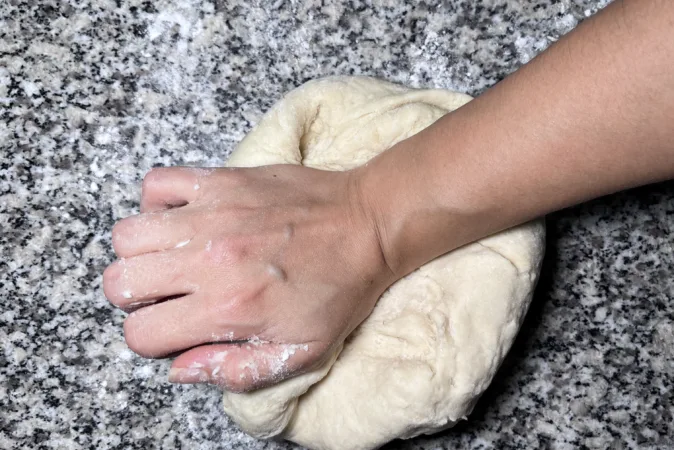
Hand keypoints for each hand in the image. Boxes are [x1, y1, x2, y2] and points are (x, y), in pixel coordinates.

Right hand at [103, 165, 392, 391]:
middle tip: (169, 294)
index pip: (141, 333)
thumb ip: (237, 369)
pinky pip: (157, 183)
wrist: (367, 226)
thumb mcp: (302, 351)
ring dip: (142, 253)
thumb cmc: (340, 289)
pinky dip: (158, 202)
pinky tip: (184, 218)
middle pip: (119, 282)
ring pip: (128, 235)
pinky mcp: (220, 181)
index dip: (153, 338)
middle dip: (136, 297)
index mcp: (227, 309)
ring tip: (174, 256)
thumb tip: (181, 369)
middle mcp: (209, 261)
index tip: (176, 327)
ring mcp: (211, 215)